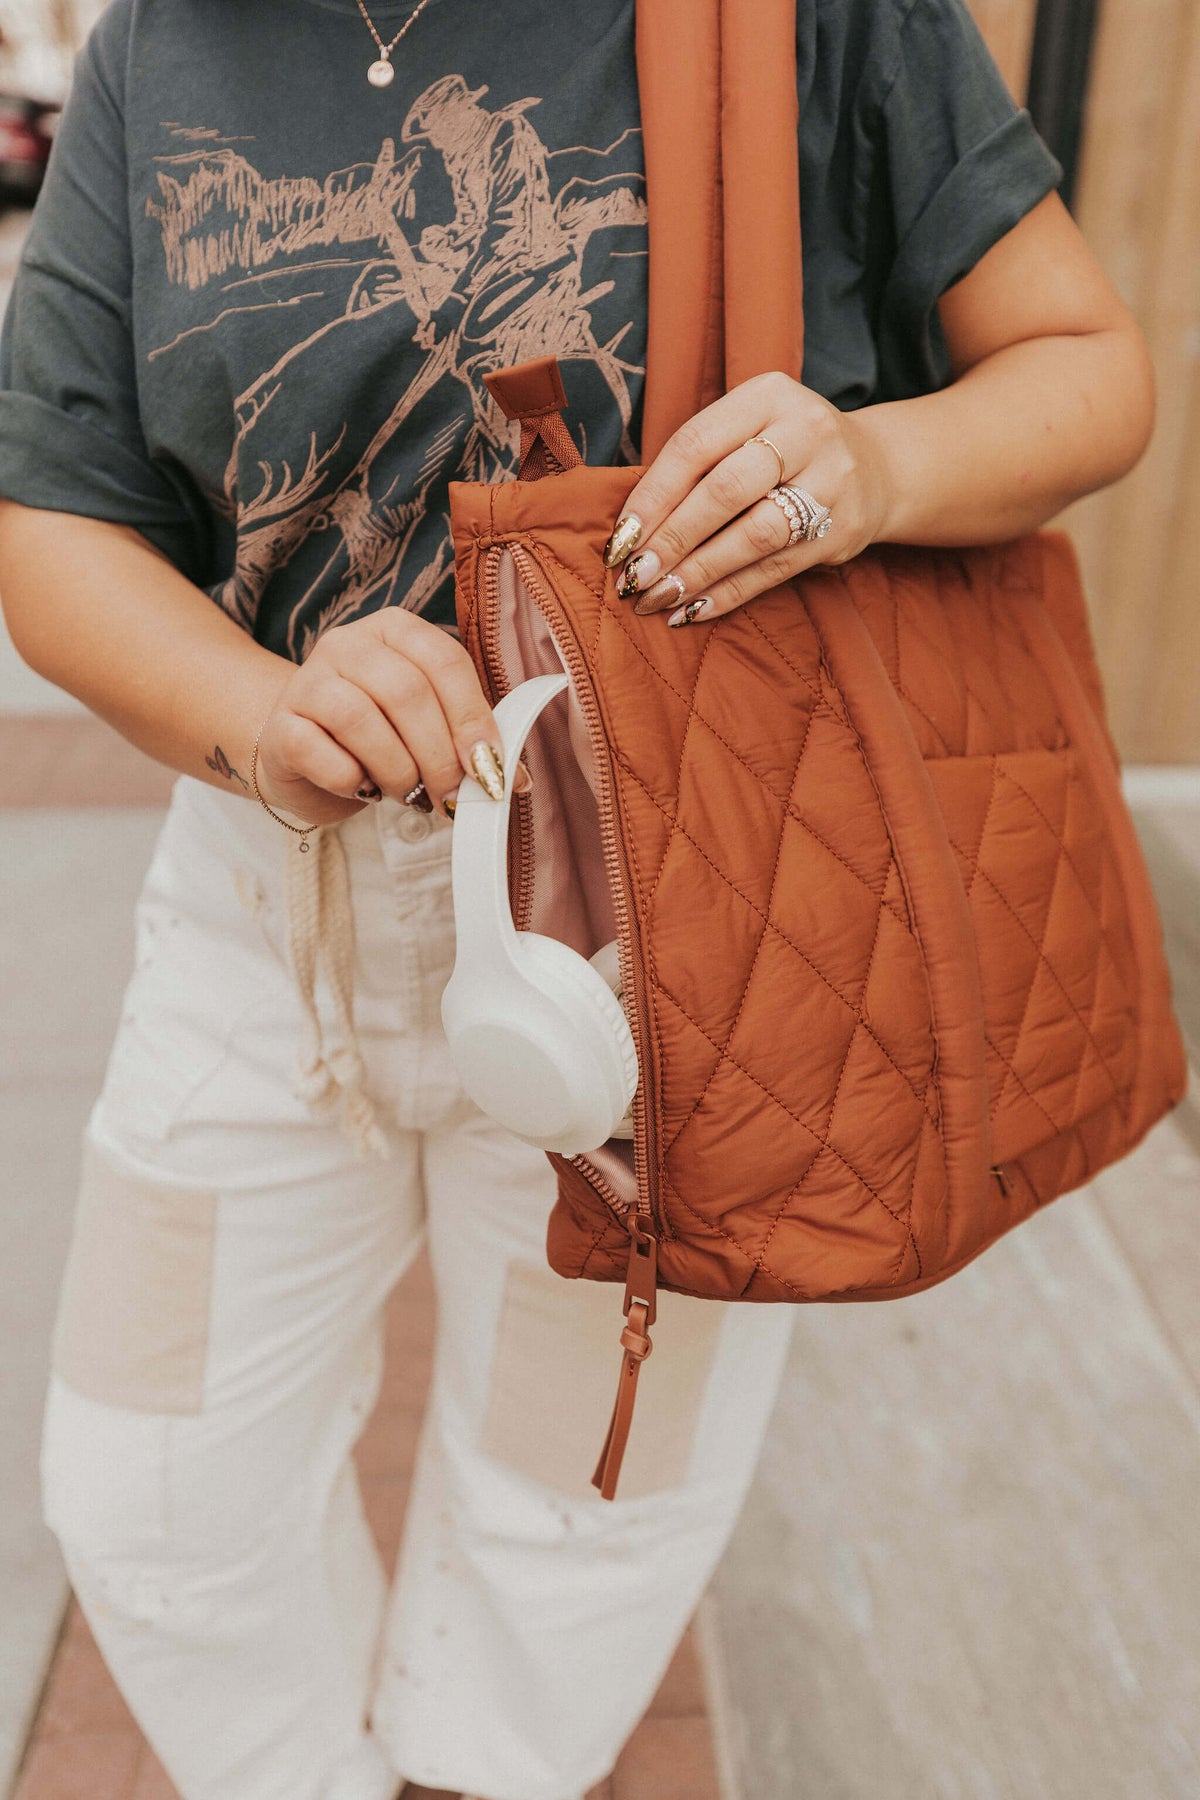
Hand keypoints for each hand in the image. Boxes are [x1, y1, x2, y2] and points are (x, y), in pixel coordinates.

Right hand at [254, 609, 514, 825]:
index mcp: (396, 630)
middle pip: (407, 692)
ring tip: (408, 793)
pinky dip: (352, 782)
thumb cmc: (380, 737)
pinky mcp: (281, 725)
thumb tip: (513, 780)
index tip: (489, 767)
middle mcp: (347, 643)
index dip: (472, 718)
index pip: (445, 661)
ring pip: (362, 720)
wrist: (304, 754)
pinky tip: (362, 788)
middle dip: (438, 756)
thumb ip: (470, 741)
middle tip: (450, 797)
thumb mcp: (430, 727)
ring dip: (397, 771)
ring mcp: (307, 680)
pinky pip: (323, 755)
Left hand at [602, 372, 894, 623]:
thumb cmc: (783, 451)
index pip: (695, 445)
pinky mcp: (842, 530)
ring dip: (699, 572)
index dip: (652, 495)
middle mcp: (805, 431)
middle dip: (672, 538)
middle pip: (725, 490)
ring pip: (753, 535)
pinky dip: (730, 592)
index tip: (620, 539)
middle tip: (633, 576)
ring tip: (658, 597)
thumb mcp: (747, 429)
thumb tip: (630, 529)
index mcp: (768, 395)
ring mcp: (830, 481)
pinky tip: (693, 609)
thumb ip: (697, 462)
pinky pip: (775, 568)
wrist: (876, 468)